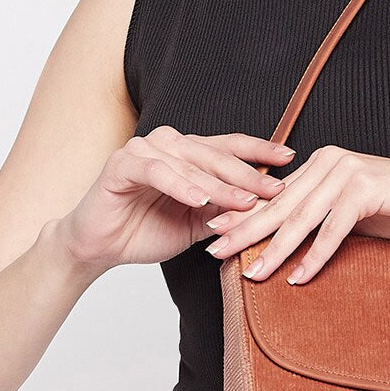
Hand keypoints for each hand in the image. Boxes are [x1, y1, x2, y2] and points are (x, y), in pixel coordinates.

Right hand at [54, 127, 294, 276]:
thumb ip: (225, 211)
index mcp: (188, 153)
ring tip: (245, 201)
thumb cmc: (146, 230)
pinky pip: (157, 172)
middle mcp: (168, 143)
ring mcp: (144, 150)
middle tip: (274, 190)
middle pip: (216, 154)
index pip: (230, 146)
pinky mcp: (122, 164)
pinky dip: (180, 185)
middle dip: (248, 174)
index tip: (290, 159)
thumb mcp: (197, 224)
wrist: (99, 246)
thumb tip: (267, 208)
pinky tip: (200, 200)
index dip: (260, 151)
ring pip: (191, 163)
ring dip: (219, 183)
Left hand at [202, 144, 389, 283]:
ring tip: (251, 273)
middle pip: (280, 205)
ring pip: (301, 219)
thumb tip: (285, 239)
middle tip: (214, 251)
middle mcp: (330, 161)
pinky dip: (314, 256)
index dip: (243, 216)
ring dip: (274, 250)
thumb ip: (320, 215)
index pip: (275, 195)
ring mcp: (348, 172)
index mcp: (322, 162)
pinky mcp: (367, 189)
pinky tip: (297, 278)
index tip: (215, 235)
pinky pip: (333, 229)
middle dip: (245, 231)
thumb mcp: (352, 210)